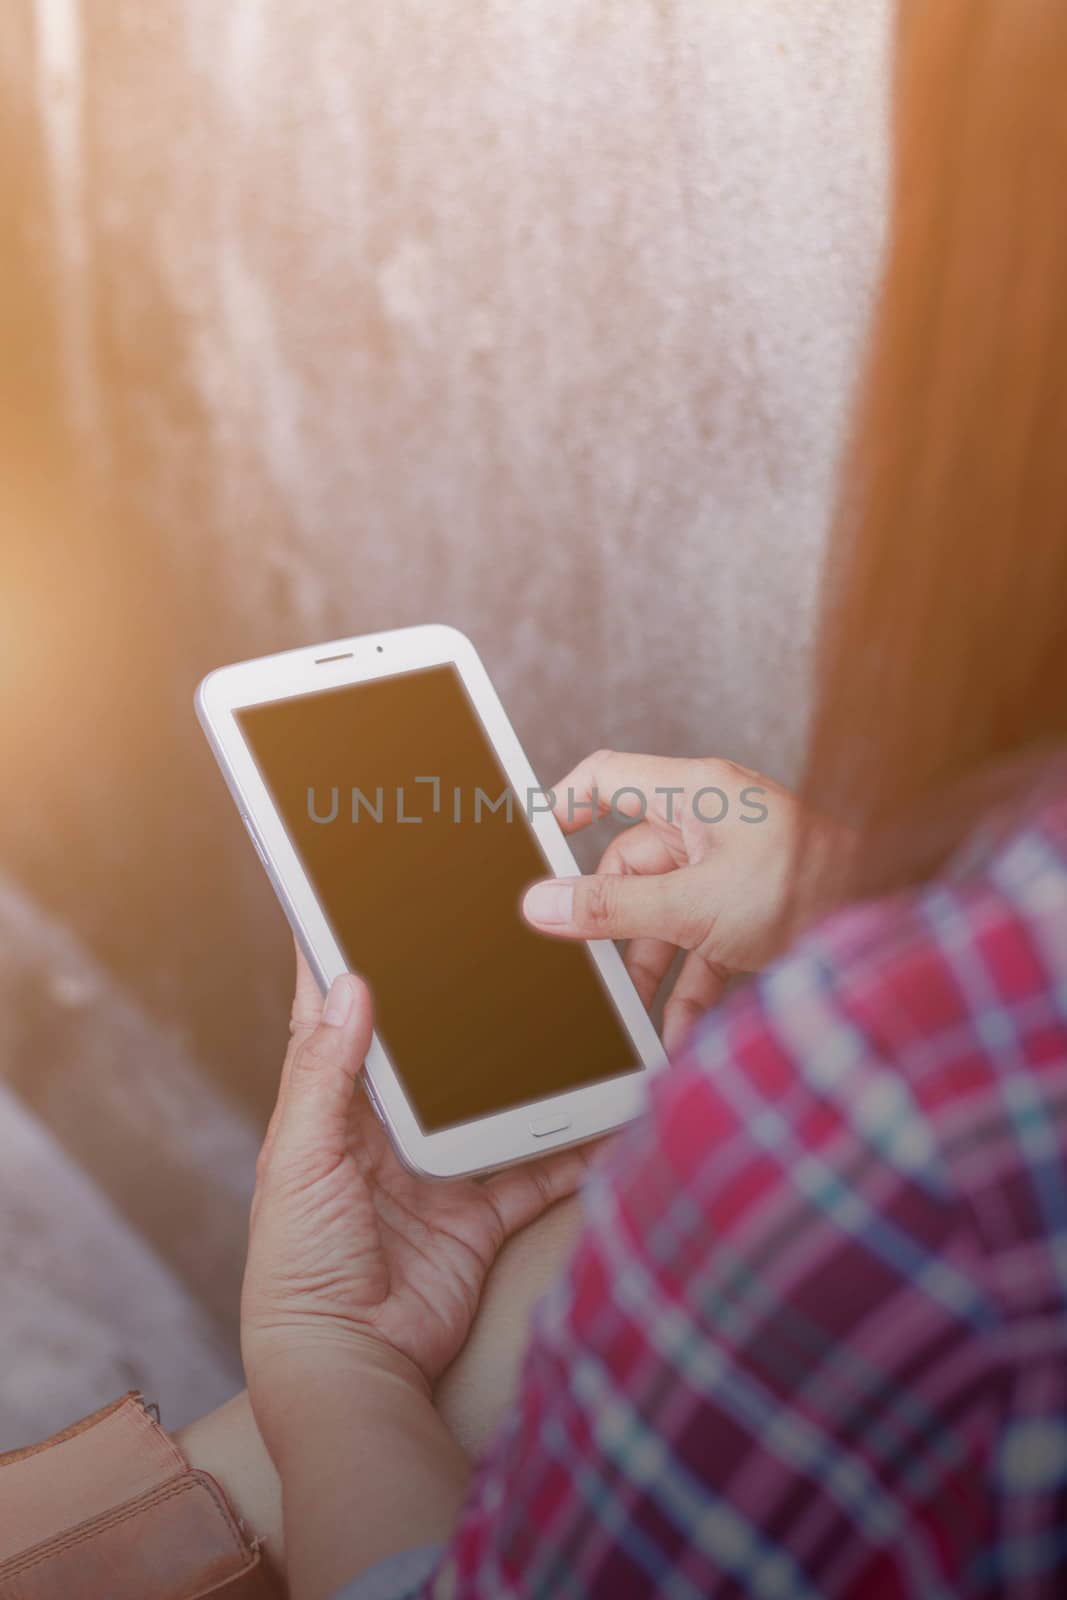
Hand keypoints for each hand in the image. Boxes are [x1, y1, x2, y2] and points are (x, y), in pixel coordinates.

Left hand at [242, 945, 600, 1433]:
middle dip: (464, 1007)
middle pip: (434, 1052)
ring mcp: (440, 1171)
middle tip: (502, 950)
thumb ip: (325, 1075)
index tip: (370, 906)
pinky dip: (572, 1146)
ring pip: (495, 1102)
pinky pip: (538, 1169)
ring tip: (569, 1019)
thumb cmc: (299, 1267)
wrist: (350, 1364)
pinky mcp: (482, 1213)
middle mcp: (388, 1133)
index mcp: (333, 1110)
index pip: (339, 1018)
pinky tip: (605, 1113)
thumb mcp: (300, 1159)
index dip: (349, 964)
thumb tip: (348, 986)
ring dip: (528, 1070)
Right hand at [522, 750, 835, 1049]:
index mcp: (695, 793)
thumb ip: (613, 909)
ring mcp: (730, 870)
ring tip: (632, 1018)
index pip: (607, 778)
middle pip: (629, 865)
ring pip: (663, 915)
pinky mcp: (749, 913)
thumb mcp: (694, 906)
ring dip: (649, 968)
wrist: (892, 934)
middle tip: (584, 968)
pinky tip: (677, 1034)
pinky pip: (700, 947)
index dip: (563, 806)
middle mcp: (710, 824)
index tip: (532, 851)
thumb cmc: (812, 890)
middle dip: (611, 923)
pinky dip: (688, 988)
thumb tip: (543, 904)